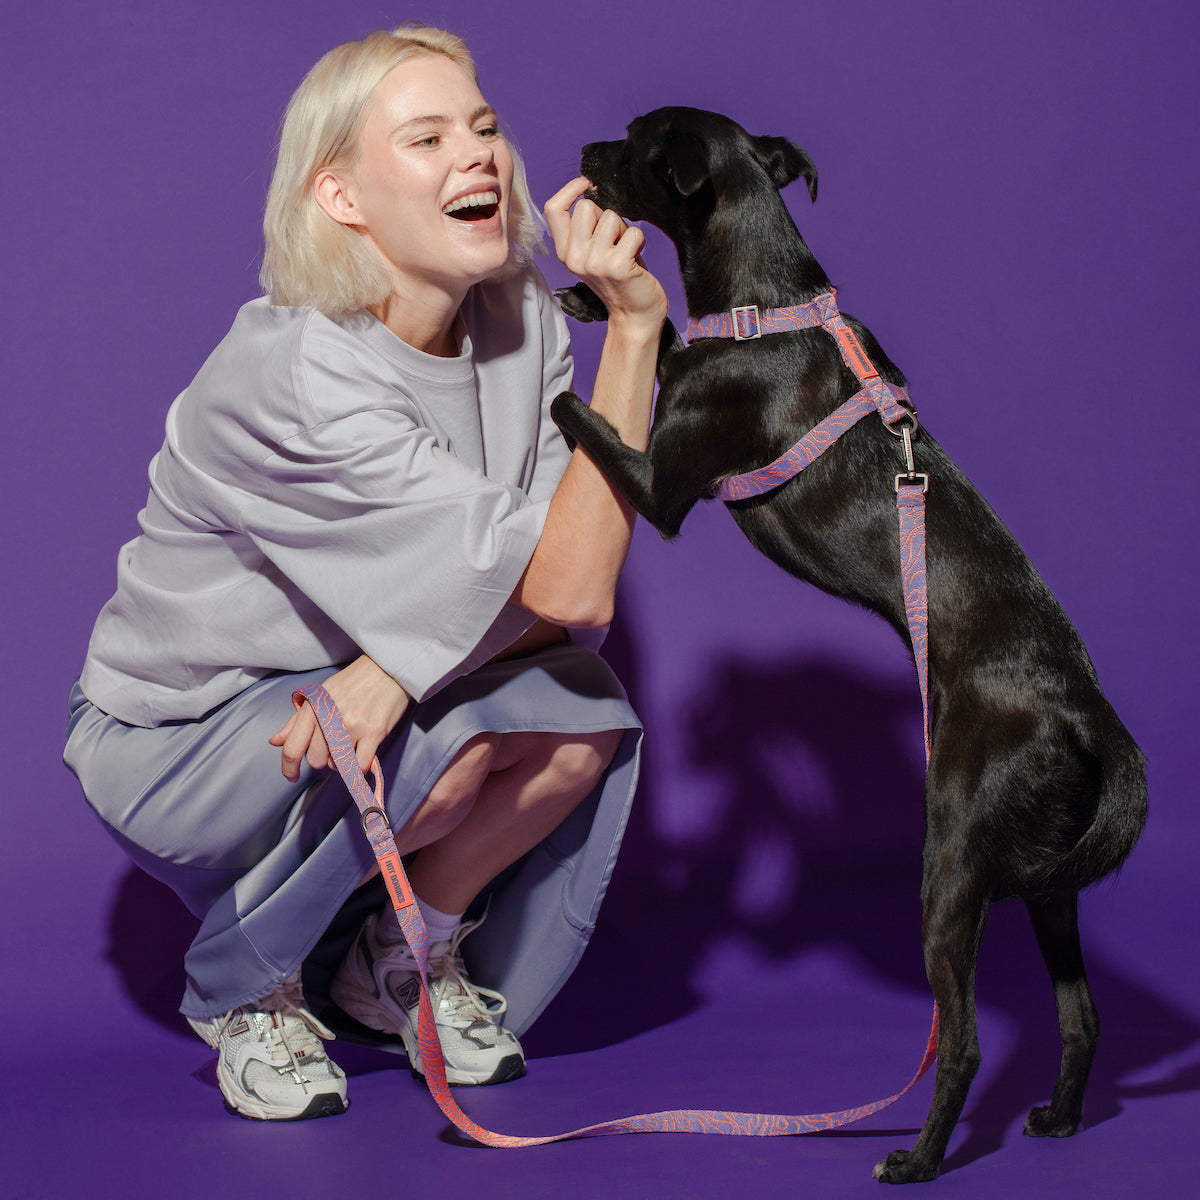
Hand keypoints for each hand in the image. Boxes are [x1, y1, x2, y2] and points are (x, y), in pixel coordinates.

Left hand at [269, 655, 409, 781]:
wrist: (388, 668)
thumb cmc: (354, 681)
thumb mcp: (321, 694)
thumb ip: (297, 720)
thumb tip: (275, 741)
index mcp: (313, 707)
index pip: (292, 747)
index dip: (288, 768)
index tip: (292, 776)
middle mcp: (329, 717)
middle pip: (315, 760)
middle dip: (323, 758)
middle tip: (335, 745)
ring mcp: (352, 726)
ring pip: (337, 764)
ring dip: (343, 759)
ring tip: (352, 742)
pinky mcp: (373, 733)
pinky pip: (359, 765)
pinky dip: (359, 765)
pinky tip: (363, 753)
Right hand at [544, 178, 667, 334]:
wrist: (634, 315)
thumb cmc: (619, 279)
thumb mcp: (592, 253)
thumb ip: (585, 229)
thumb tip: (591, 192)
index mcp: (565, 252)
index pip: (553, 209)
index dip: (570, 189)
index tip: (587, 184)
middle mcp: (575, 257)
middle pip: (585, 207)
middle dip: (605, 216)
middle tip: (614, 239)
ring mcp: (594, 262)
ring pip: (610, 217)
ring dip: (624, 229)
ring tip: (625, 250)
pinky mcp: (617, 266)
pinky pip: (632, 232)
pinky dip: (639, 240)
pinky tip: (636, 257)